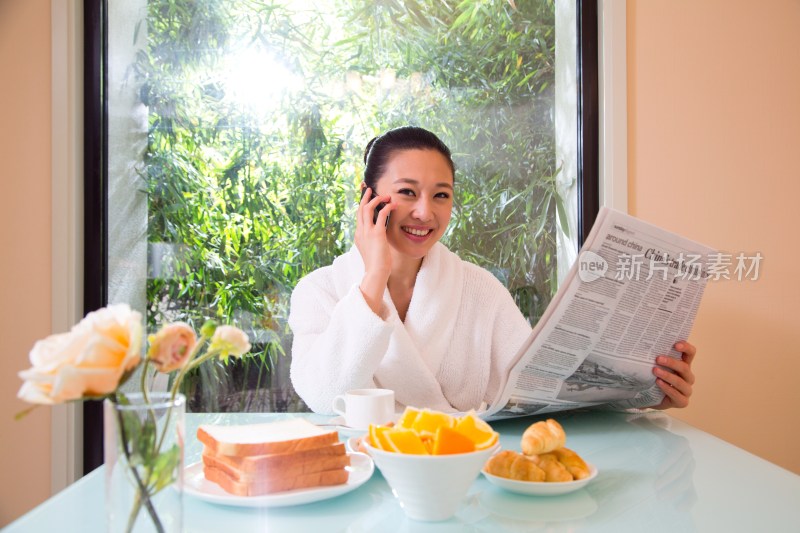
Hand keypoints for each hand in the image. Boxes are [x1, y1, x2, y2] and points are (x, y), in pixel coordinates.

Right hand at [355, 187, 394, 313]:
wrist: (376, 272)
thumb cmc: (377, 264)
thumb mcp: (373, 249)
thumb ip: (374, 239)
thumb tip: (380, 235)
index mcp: (359, 234)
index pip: (359, 215)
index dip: (361, 204)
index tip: (364, 195)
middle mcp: (360, 231)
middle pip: (360, 209)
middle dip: (364, 196)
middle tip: (368, 187)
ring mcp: (367, 232)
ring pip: (368, 209)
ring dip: (376, 200)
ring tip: (385, 195)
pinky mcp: (377, 234)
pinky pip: (381, 215)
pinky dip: (387, 208)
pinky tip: (393, 205)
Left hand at [650, 341, 696, 409]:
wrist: (651, 398)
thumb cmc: (655, 378)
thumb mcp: (656, 367)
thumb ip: (657, 358)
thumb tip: (643, 344)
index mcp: (684, 365)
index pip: (690, 353)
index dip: (686, 347)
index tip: (676, 345)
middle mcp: (688, 377)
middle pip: (685, 368)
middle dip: (671, 362)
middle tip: (658, 359)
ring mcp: (686, 390)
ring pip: (680, 381)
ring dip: (667, 375)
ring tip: (655, 371)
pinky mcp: (682, 401)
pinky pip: (677, 395)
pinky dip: (667, 388)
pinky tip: (658, 383)